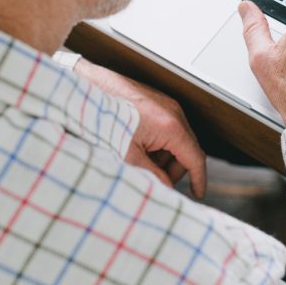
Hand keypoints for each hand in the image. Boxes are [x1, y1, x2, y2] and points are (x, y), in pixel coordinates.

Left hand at [75, 59, 206, 198]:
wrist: (86, 91)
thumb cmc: (103, 118)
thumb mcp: (127, 156)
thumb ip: (152, 176)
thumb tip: (165, 188)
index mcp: (170, 125)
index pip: (195, 158)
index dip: (199, 179)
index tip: (198, 193)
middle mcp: (172, 111)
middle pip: (187, 149)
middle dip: (174, 169)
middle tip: (156, 180)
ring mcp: (164, 103)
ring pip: (176, 139)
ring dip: (164, 155)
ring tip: (139, 160)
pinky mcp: (154, 100)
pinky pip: (166, 127)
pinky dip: (157, 142)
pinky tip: (136, 146)